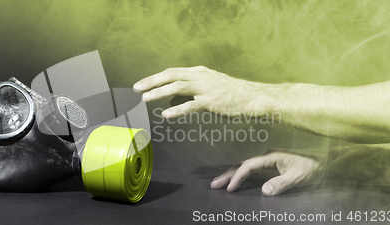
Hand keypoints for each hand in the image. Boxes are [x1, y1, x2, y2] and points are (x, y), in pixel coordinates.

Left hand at [133, 66, 276, 117]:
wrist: (253, 98)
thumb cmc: (230, 95)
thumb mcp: (207, 88)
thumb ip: (188, 92)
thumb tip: (169, 99)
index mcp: (199, 72)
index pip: (172, 72)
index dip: (155, 77)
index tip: (141, 84)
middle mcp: (200, 76)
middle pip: (171, 75)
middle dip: (152, 81)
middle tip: (137, 89)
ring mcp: (206, 88)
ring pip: (177, 87)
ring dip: (159, 92)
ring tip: (146, 99)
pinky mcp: (211, 101)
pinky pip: (190, 105)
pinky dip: (177, 109)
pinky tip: (166, 114)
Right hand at [210, 150, 322, 195]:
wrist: (326, 160)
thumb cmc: (313, 167)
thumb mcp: (298, 176)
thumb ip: (281, 183)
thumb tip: (264, 191)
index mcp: (271, 156)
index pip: (249, 166)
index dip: (238, 177)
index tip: (230, 188)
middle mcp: (267, 156)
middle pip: (242, 165)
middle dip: (227, 174)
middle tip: (213, 184)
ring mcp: (268, 160)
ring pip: (245, 167)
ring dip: (232, 174)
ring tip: (219, 182)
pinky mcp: (271, 166)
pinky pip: (251, 170)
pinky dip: (241, 175)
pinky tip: (236, 180)